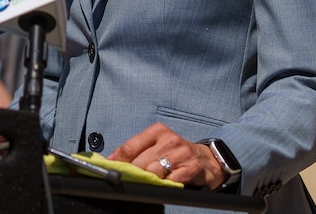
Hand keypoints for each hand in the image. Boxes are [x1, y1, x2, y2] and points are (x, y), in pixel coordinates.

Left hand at [106, 123, 225, 188]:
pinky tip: (164, 183)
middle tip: (131, 178)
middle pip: (140, 162)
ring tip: (150, 180)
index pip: (130, 147)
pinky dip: (164, 185)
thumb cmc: (174, 151)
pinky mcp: (192, 168)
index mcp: (157, 130)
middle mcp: (169, 140)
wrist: (205, 159)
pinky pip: (170, 181)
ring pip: (154, 172)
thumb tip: (110, 159)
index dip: (119, 160)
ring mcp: (182, 154)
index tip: (112, 168)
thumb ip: (133, 149)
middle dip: (134, 173)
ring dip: (149, 180)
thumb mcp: (154, 144)